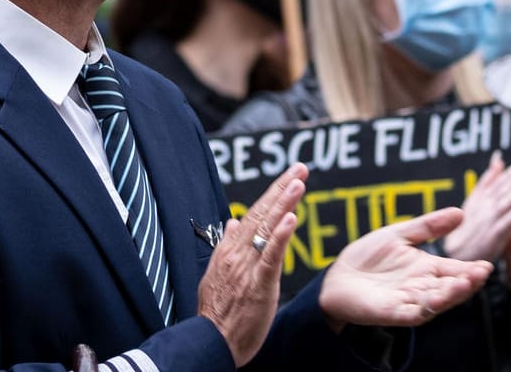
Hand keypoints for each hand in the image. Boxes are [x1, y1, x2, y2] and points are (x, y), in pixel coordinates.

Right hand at [197, 163, 306, 366]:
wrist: (210, 343)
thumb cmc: (216, 314)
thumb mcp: (216, 275)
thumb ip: (226, 247)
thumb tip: (231, 223)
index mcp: (229, 250)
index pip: (253, 214)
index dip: (272, 194)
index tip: (288, 177)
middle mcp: (237, 253)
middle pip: (261, 213)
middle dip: (281, 188)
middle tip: (300, 168)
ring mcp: (247, 268)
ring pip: (267, 228)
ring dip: (283, 202)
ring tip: (298, 182)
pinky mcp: (258, 285)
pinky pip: (271, 256)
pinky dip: (280, 235)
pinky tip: (291, 218)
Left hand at [319, 207, 492, 328]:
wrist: (338, 276)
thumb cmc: (368, 257)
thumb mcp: (400, 234)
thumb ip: (429, 226)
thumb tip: (461, 213)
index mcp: (427, 269)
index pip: (455, 270)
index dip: (471, 270)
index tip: (487, 265)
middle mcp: (422, 287)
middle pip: (450, 288)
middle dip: (466, 282)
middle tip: (481, 273)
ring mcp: (408, 301)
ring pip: (436, 301)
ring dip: (451, 294)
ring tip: (464, 283)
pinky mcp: (392, 312)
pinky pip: (412, 313)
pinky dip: (424, 307)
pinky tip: (434, 298)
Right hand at [443, 152, 510, 263]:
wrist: (457, 252)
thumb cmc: (469, 225)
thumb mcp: (475, 199)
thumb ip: (488, 179)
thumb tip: (498, 157)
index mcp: (484, 195)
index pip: (503, 178)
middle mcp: (487, 204)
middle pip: (507, 185)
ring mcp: (490, 218)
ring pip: (508, 199)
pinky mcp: (495, 234)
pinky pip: (507, 220)